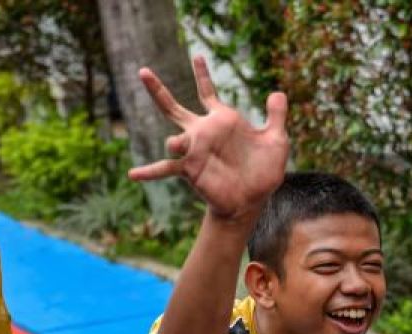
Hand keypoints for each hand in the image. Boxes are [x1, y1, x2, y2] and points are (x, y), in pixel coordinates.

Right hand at [129, 55, 289, 222]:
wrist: (253, 199)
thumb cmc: (263, 170)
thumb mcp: (276, 140)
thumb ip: (276, 116)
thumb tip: (278, 92)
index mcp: (222, 121)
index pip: (208, 93)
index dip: (202, 75)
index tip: (197, 56)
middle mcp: (203, 133)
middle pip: (174, 108)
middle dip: (158, 90)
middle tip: (142, 71)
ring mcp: (194, 151)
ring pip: (173, 138)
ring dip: (174, 141)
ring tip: (174, 144)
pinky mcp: (190, 169)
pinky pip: (166, 168)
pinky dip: (149, 171)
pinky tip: (133, 174)